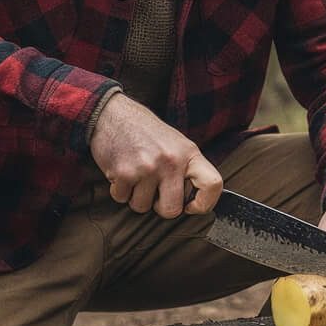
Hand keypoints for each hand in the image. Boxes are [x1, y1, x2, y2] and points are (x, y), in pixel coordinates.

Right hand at [88, 94, 221, 217]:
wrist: (113, 114)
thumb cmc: (146, 132)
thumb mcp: (176, 144)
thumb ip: (186, 170)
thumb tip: (194, 200)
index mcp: (189, 153)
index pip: (213, 185)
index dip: (205, 203)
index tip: (191, 206)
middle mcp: (171, 161)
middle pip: (172, 210)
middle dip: (160, 206)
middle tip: (154, 192)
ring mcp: (148, 168)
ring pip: (142, 207)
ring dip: (136, 196)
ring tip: (136, 175)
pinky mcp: (124, 173)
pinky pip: (122, 199)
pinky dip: (120, 190)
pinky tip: (122, 171)